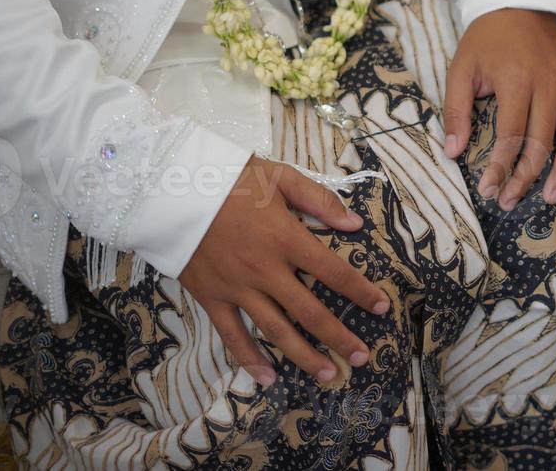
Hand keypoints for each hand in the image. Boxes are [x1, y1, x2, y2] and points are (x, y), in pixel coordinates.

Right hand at [180, 156, 391, 386]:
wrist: (173, 188)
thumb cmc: (230, 179)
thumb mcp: (280, 177)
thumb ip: (319, 200)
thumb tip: (355, 224)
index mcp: (286, 238)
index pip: (333, 272)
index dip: (361, 292)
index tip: (382, 307)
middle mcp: (266, 270)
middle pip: (310, 312)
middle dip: (339, 337)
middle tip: (361, 357)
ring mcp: (237, 288)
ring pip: (276, 331)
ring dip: (304, 356)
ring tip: (328, 375)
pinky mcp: (211, 298)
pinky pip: (232, 335)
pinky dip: (249, 359)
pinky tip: (268, 378)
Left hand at [441, 8, 555, 210]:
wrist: (521, 5)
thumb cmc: (486, 40)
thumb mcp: (461, 69)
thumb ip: (456, 110)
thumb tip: (453, 152)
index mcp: (516, 81)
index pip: (511, 136)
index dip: (500, 168)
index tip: (488, 190)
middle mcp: (547, 85)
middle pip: (542, 143)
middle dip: (526, 178)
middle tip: (509, 201)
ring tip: (549, 197)